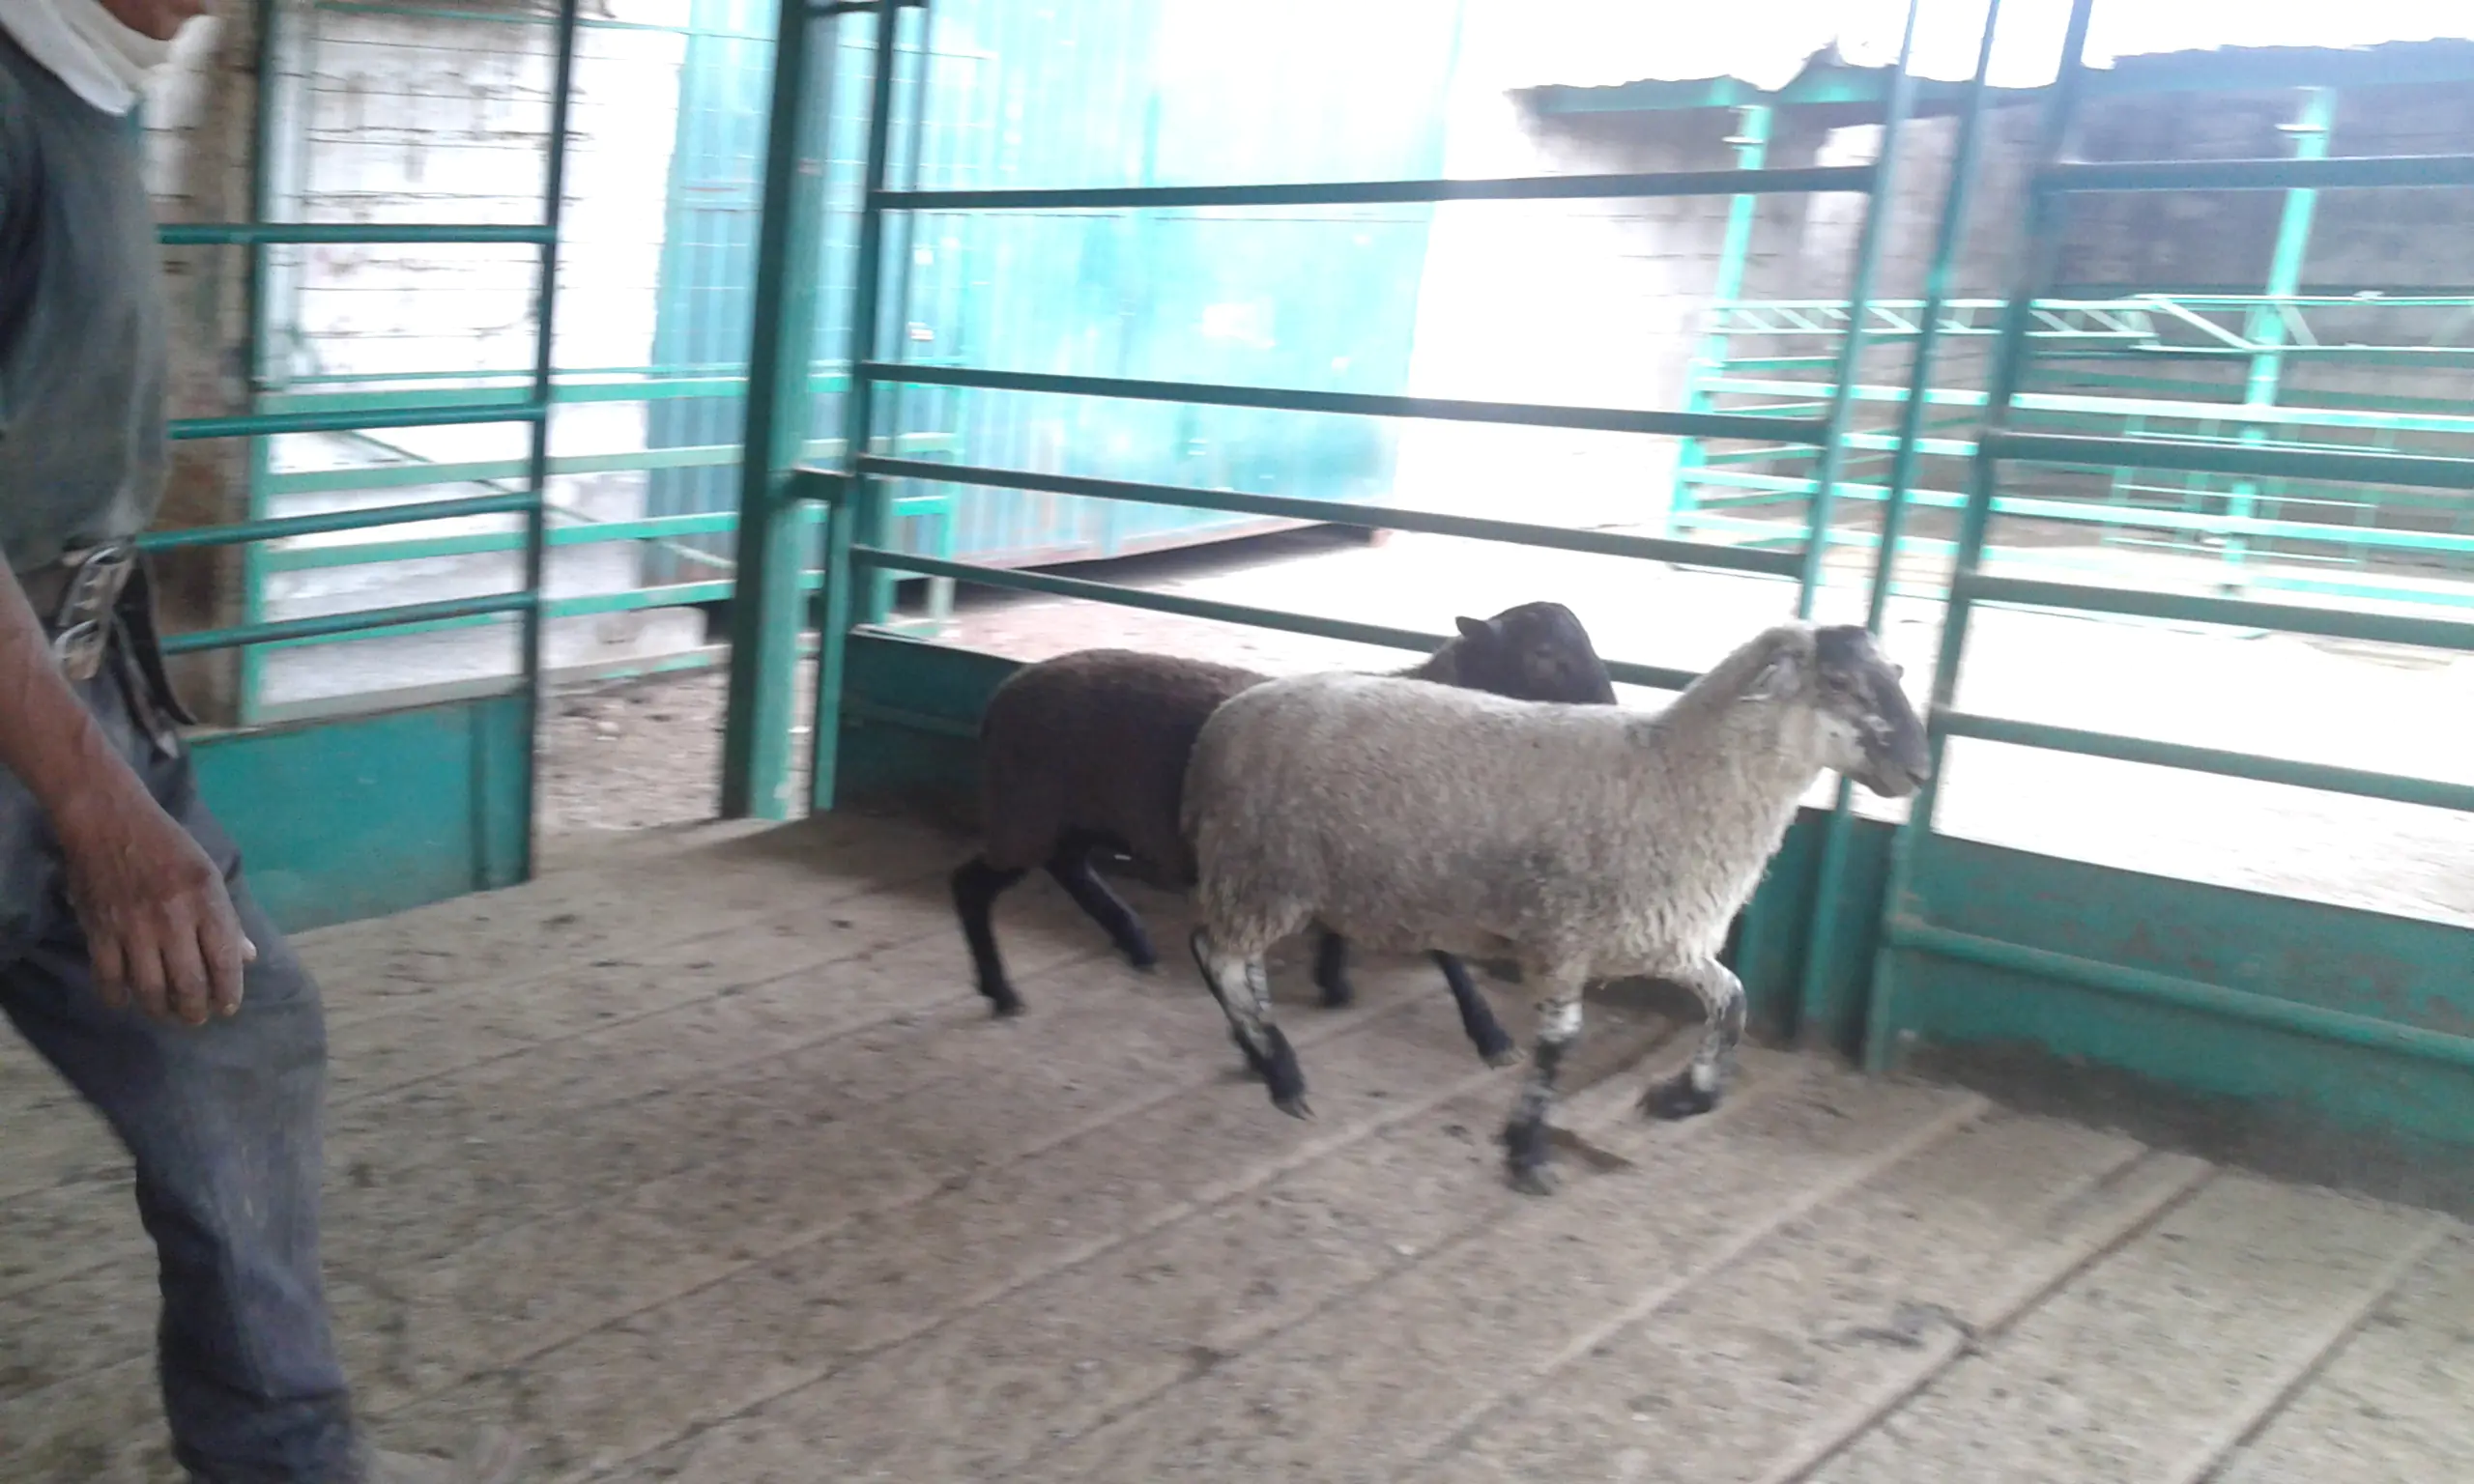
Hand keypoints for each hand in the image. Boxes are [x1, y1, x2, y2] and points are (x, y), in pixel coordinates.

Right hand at [53, 782, 254, 1025]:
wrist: (108, 820)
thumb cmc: (166, 844)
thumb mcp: (208, 873)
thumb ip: (227, 918)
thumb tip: (247, 957)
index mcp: (206, 902)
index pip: (225, 961)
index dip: (229, 991)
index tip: (227, 1007)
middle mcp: (173, 919)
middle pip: (188, 984)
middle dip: (195, 1010)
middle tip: (196, 1018)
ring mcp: (134, 928)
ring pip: (150, 988)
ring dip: (160, 1010)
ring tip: (167, 1014)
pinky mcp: (99, 930)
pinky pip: (109, 978)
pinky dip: (118, 998)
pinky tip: (126, 1002)